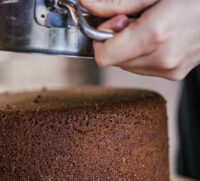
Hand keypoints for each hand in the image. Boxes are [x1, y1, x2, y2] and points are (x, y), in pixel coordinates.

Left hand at [80, 0, 199, 80]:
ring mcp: (169, 69)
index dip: (100, 40)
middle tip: (132, 22)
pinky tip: (157, 39)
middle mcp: (162, 59)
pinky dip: (142, 54)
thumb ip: (117, 4)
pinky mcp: (173, 73)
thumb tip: (88, 6)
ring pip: (128, 65)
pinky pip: (143, 68)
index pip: (105, 56)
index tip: (109, 24)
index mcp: (154, 35)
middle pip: (115, 61)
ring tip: (149, 29)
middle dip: (116, 42)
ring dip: (129, 49)